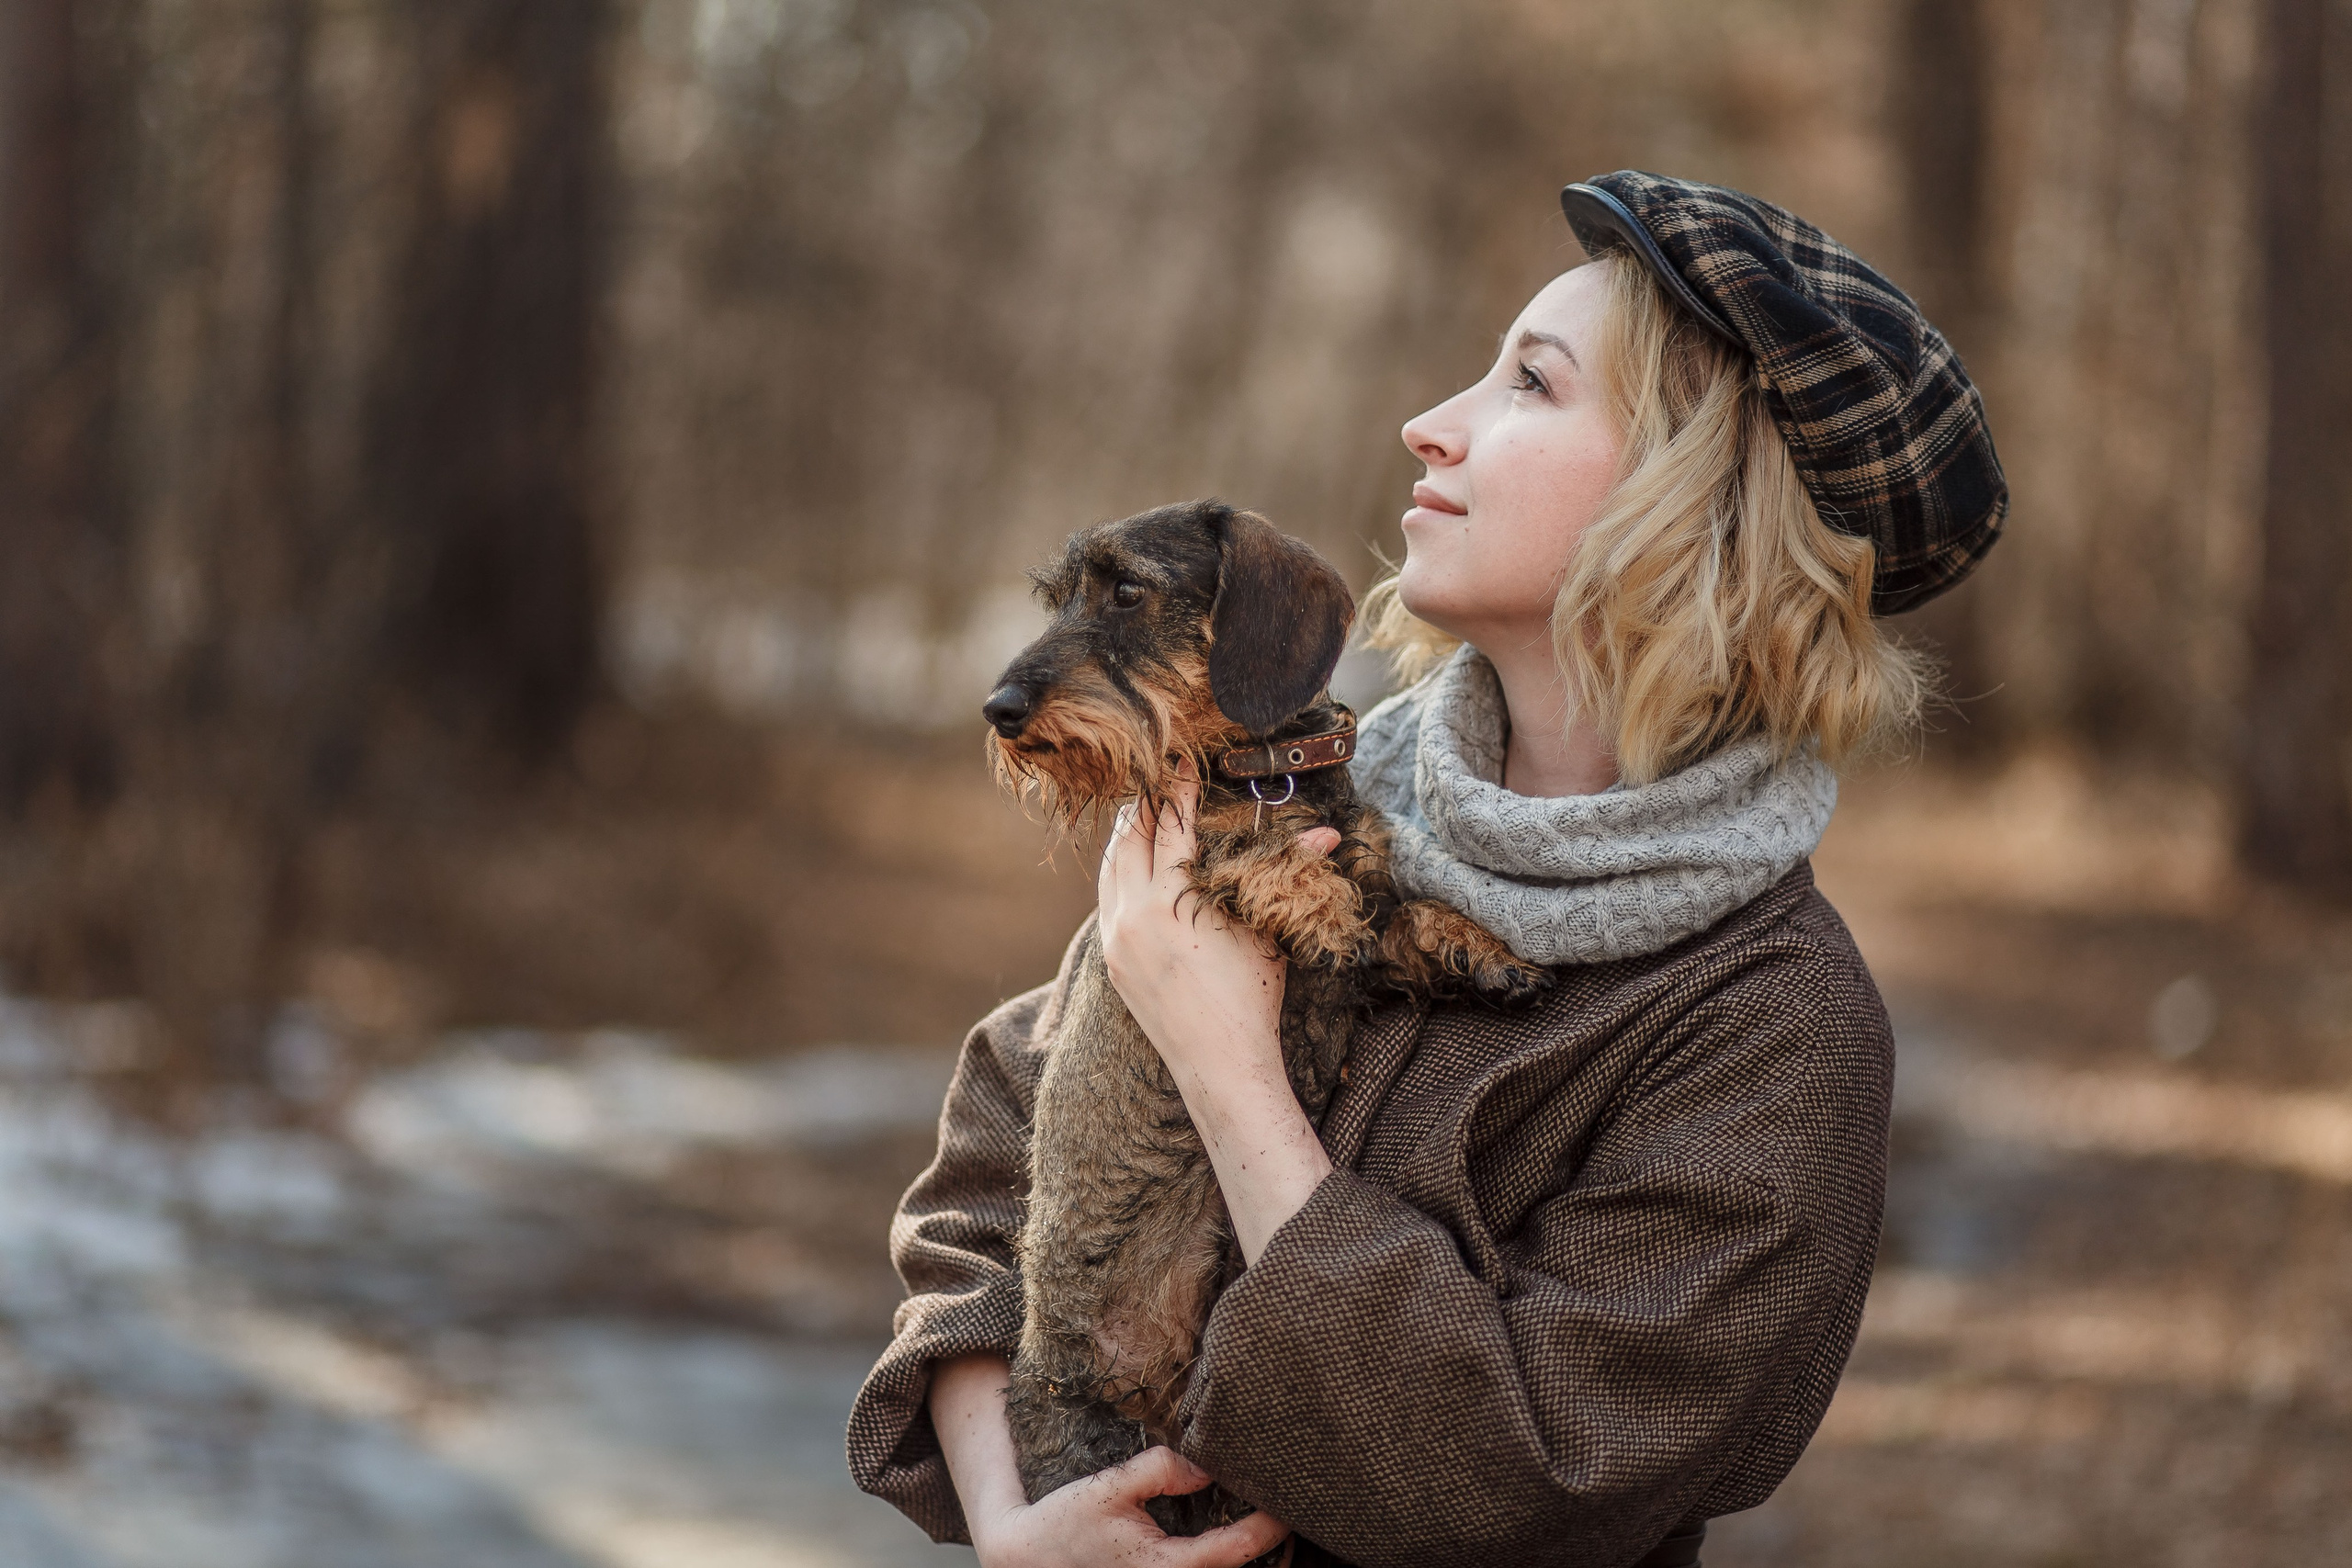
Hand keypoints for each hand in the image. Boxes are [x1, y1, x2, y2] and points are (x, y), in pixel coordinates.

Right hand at [968, 1446, 1290, 1567]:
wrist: (1026, 1560)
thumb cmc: (1065, 1524)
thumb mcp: (1110, 1486)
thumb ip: (1162, 1471)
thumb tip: (1209, 1465)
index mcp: (1167, 1567)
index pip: (1237, 1551)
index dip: (1269, 1526)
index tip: (1287, 1501)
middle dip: (1269, 1547)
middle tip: (1286, 1508)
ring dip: (1246, 1557)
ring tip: (1266, 1524)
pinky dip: (1221, 1560)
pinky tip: (1229, 1538)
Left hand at [1095, 764, 1339, 1262]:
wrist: (1219, 1065)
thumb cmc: (1252, 998)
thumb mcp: (1268, 931)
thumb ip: (1284, 873)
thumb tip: (1328, 832)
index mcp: (1171, 901)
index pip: (1170, 824)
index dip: (1178, 788)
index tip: (1183, 757)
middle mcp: (1132, 914)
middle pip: (1128, 837)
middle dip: (1144, 803)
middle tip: (1158, 774)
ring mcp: (1115, 937)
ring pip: (1109, 866)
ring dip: (1125, 834)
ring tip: (1142, 809)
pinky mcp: (1109, 958)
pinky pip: (1106, 897)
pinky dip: (1117, 869)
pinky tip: (1132, 861)